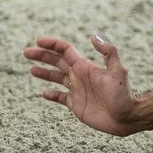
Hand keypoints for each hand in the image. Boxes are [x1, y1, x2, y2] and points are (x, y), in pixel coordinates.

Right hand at [26, 35, 142, 136]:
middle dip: (42, 56)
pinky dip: (52, 95)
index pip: (65, 50)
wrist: (126, 116)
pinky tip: (44, 94)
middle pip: (57, 62)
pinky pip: (61, 98)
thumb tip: (93, 36)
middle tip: (26, 52)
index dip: (52, 44)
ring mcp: (77, 90)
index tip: (38, 41)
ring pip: (57, 78)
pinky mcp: (76, 104)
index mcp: (86, 67)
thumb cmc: (123, 94)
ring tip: (31, 69)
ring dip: (44, 73)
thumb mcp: (118, 71)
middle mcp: (80, 76)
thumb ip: (108, 53)